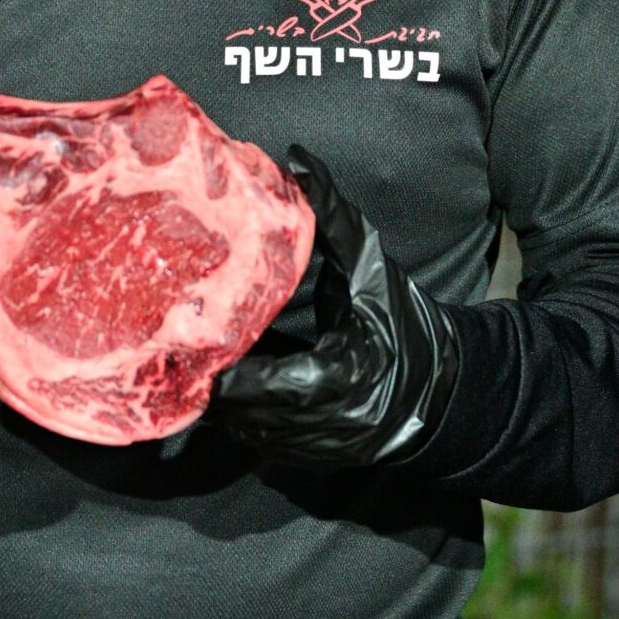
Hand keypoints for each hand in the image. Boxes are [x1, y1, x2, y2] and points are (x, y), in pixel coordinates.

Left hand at [209, 146, 459, 469]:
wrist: (444, 393)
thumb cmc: (407, 328)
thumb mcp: (371, 268)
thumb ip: (331, 217)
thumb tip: (296, 160)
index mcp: (324, 380)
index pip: (244, 379)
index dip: (210, 354)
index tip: (185, 321)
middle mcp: (305, 424)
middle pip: (226, 403)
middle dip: (202, 367)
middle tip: (173, 327)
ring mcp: (298, 447)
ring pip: (231, 422)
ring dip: (213, 387)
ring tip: (188, 346)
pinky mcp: (295, 458)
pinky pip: (247, 432)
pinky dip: (234, 404)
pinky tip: (223, 368)